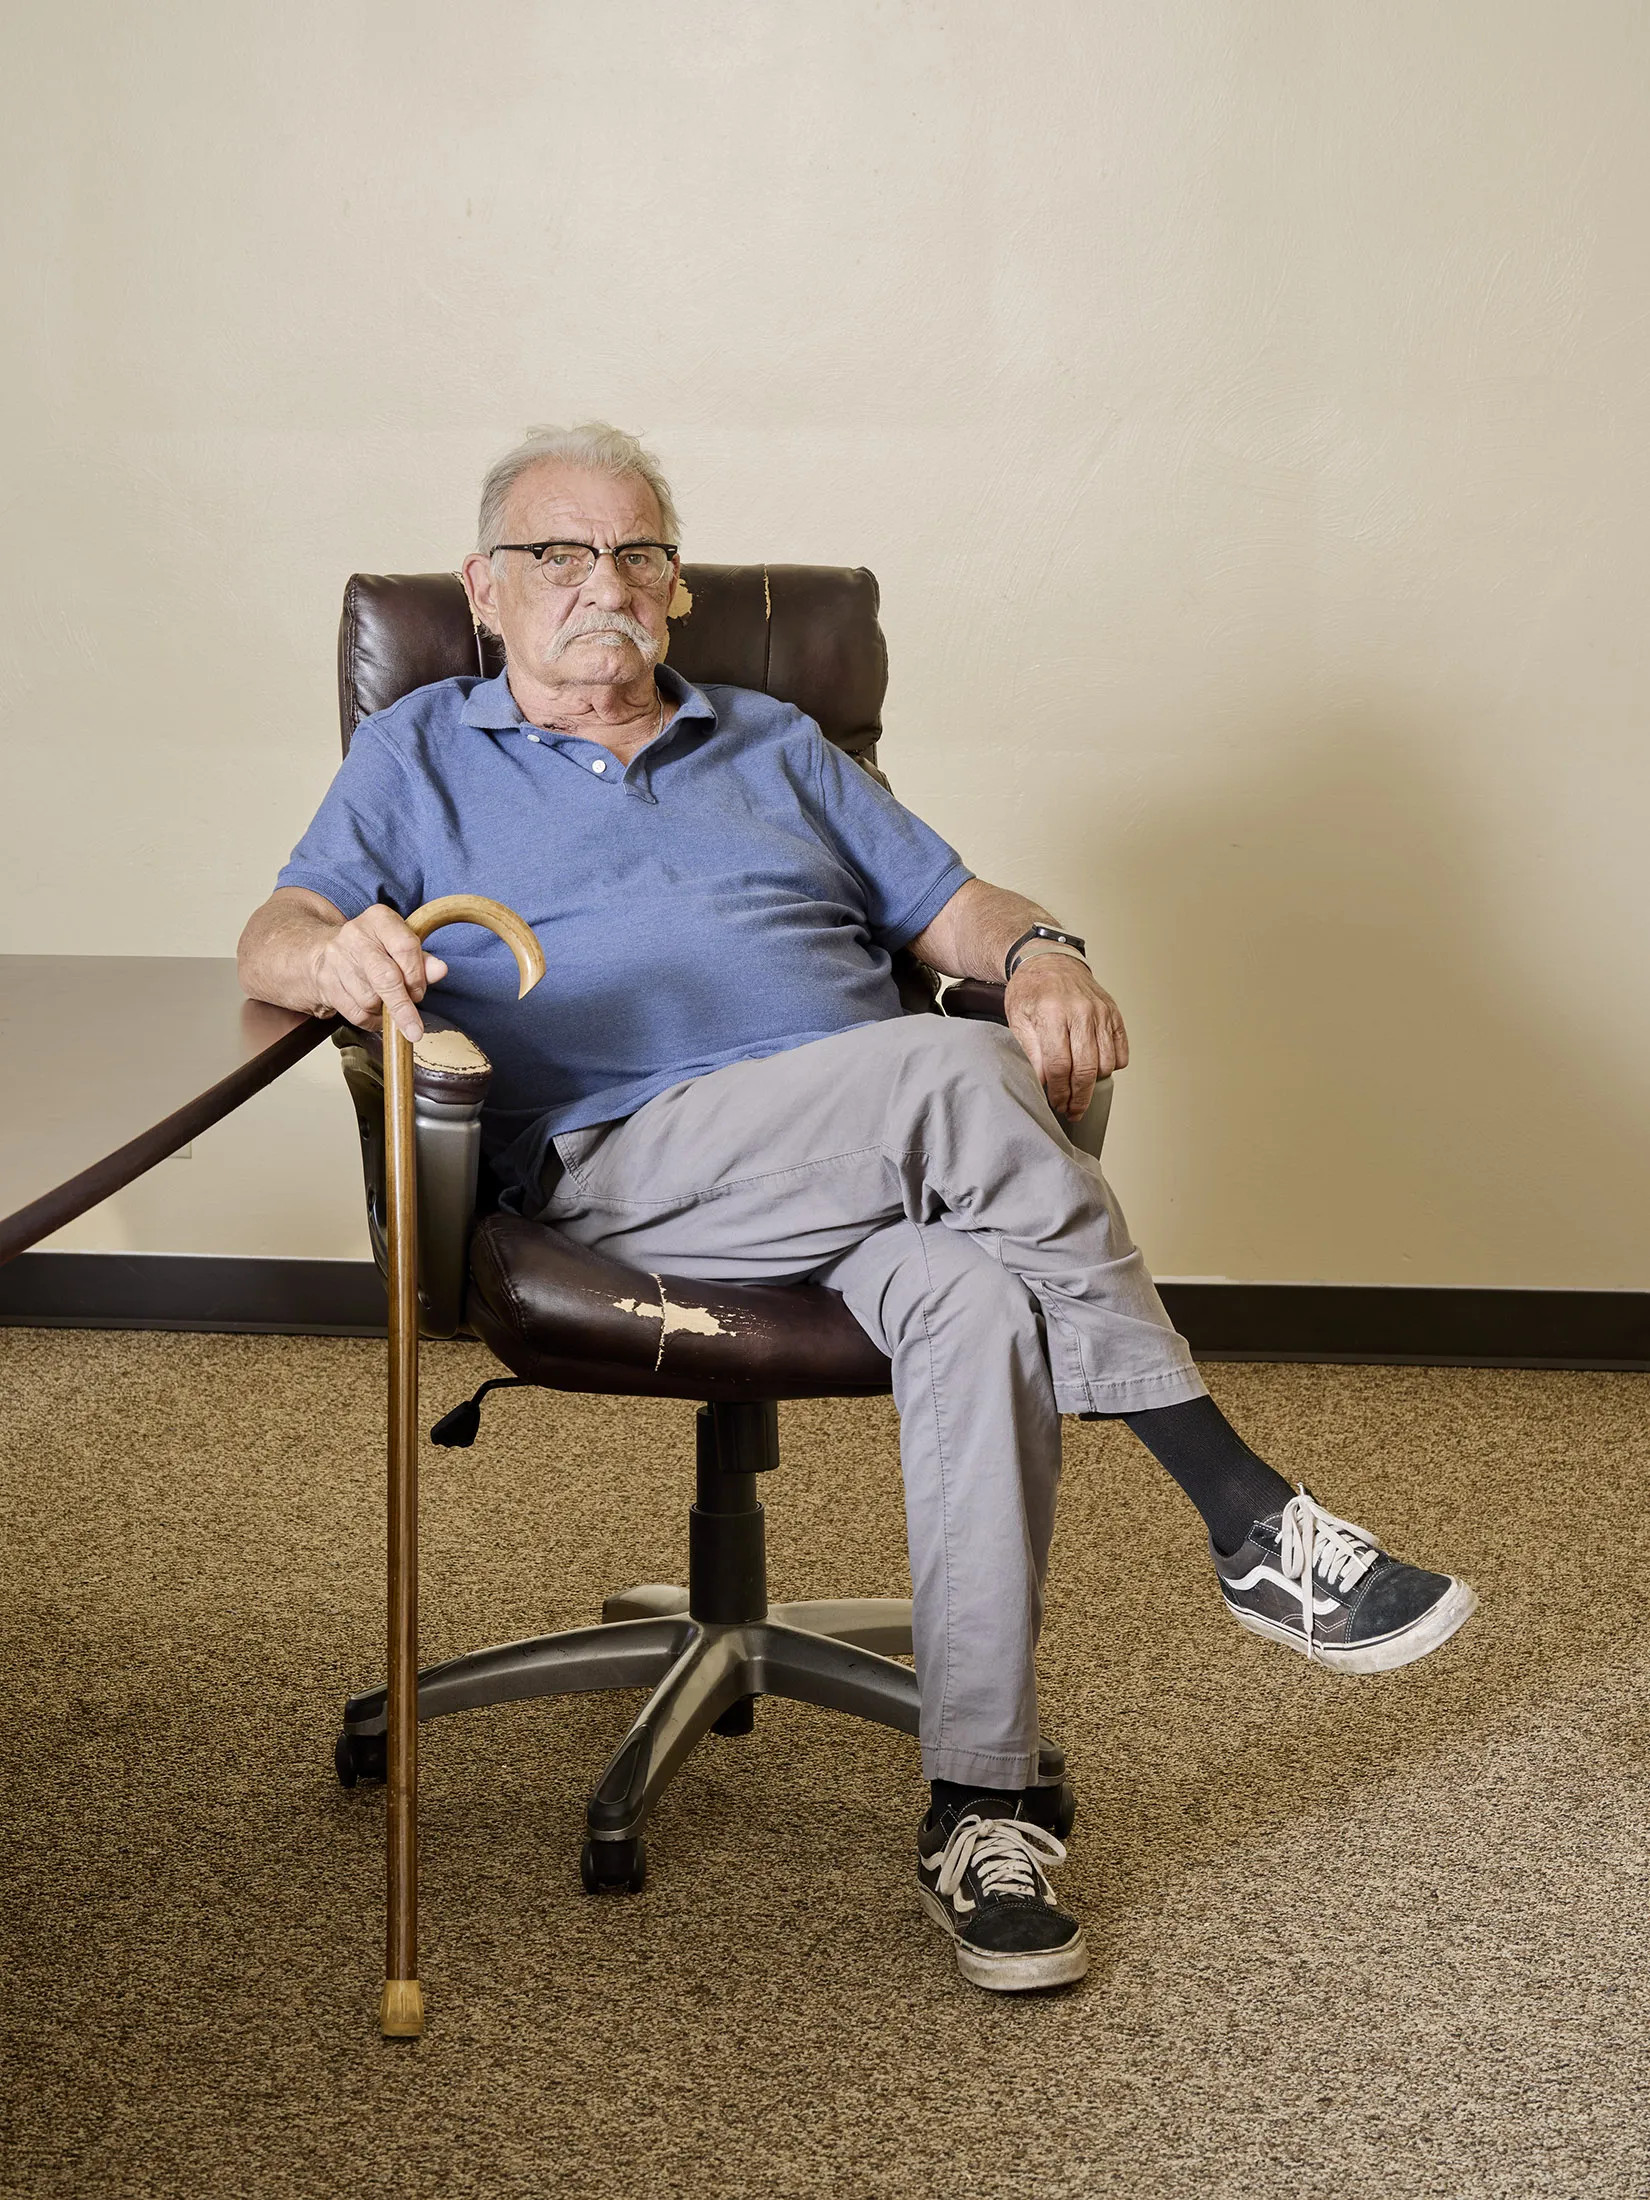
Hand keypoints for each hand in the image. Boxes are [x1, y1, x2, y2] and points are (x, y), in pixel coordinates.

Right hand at [307, 905, 447, 1041]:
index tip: (419, 993)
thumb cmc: (373, 950)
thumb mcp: (399, 945)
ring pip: (370, 1000)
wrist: (323, 953)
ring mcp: (337, 959)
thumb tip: (440, 971)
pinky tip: (374, 1013)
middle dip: (403, 1007)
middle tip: (415, 1029)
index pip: (406, 947)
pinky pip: (356, 1014)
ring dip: (384, 1011)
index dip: (417, 976)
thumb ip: (422, 960)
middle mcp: (356, 935)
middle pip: (386, 978)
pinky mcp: (326, 983)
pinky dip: (371, 1021)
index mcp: (379, 919)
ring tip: (387, 1003)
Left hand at [1004, 954, 1128, 1121]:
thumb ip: (1030, 1053)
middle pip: (1085, 1069)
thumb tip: (1044, 1084)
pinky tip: (1096, 1069)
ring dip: (1094, 1084)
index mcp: (1052, 1013)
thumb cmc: (1031, 990)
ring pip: (1105, 1063)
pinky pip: (1120, 1050)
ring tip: (1080, 1090)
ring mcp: (1101, 1012)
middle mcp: (1080, 1011)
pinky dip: (1111, 1066)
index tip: (1056, 1103)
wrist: (1050, 961)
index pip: (1058, 1065)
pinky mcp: (1113, 1013)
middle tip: (1071, 1110)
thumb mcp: (1018, 1019)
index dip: (1058, 1092)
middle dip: (1078, 1097)